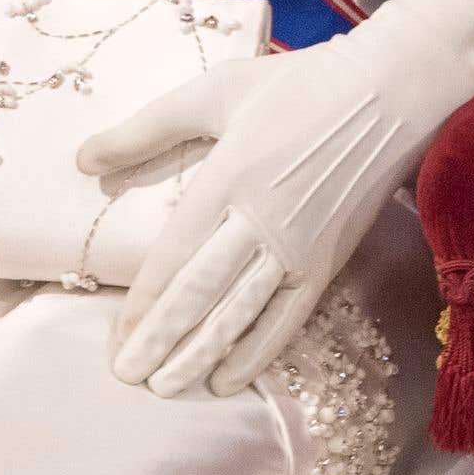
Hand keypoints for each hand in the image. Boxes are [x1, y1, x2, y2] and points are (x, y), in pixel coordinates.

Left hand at [77, 0, 473, 397]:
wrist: (391, 91)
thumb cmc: (298, 86)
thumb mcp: (216, 91)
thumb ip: (147, 128)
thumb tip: (83, 161)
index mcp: (228, 179)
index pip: (174, 257)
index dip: (142, 305)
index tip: (116, 341)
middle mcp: (260, 221)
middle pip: (201, 296)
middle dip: (162, 342)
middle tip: (129, 378)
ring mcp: (298, 246)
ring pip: (241, 315)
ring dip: (201, 356)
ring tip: (167, 388)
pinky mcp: (329, 261)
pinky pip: (287, 318)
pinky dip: (257, 353)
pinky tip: (229, 378)